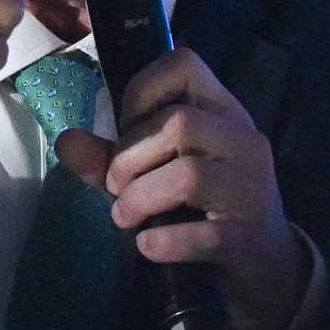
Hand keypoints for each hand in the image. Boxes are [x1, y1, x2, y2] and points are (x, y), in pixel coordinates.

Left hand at [58, 48, 310, 329]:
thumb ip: (111, 156)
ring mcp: (250, 188)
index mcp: (221, 110)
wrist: (263, 264)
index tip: (125, 127)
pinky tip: (147, 248)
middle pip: (180, 123)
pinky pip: (201, 234)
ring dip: (140, 198)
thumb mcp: (156, 172)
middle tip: (115, 186)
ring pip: (188, 174)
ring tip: (125, 217)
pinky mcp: (247, 236)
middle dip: (130, 156)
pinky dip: (163, 242)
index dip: (142, 90)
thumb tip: (66, 141)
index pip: (185, 64)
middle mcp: (243, 139)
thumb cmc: (202, 206)